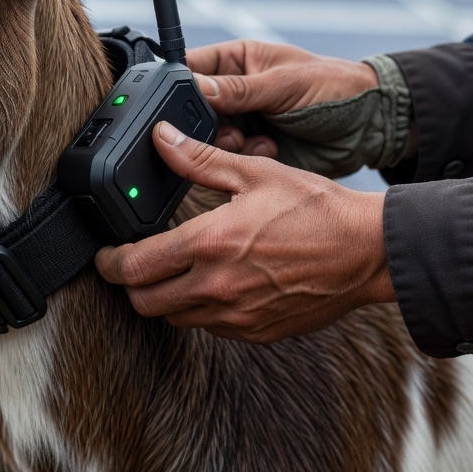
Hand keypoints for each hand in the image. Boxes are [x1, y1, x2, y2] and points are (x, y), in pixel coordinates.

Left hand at [95, 121, 394, 343]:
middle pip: (144, 303)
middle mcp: (217, 287)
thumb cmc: (316, 208)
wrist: (367, 251)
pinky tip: (213, 285)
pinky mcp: (257, 332)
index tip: (105, 254)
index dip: (108, 263)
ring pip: (175, 319)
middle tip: (133, 265)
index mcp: (209, 244)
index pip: (134, 267)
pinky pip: (211, 329)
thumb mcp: (254, 173)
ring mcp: (237, 316)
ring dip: (165, 299)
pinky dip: (201, 311)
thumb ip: (197, 159)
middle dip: (131, 285)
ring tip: (173, 272)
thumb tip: (160, 139)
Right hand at [187, 40, 377, 155]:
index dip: (179, 85)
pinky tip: (268, 148)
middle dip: (202, 122)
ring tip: (247, 139)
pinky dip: (244, 156)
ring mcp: (242, 120)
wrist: (368, 127)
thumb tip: (197, 88)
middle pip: (193, 108)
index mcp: (238, 60)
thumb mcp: (285, 84)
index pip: (192, 68)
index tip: (176, 106)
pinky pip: (230, 157)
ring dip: (225, 142)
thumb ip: (240, 89)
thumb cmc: (335, 88)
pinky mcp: (253, 148)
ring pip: (208, 136)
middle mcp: (234, 90)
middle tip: (223, 127)